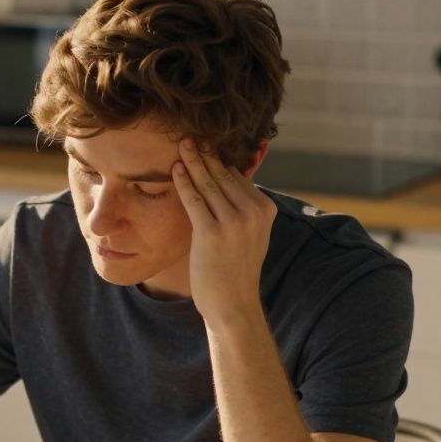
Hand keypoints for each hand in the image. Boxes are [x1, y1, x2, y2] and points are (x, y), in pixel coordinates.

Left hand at [171, 138, 276, 328]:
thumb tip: (229, 180)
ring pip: (208, 183)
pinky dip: (183, 182)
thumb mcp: (250, 235)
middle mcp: (254, 213)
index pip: (238, 177)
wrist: (233, 306)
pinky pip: (194, 199)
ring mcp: (234, 223)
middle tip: (190, 135)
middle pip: (224, 175)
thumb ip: (243, 209)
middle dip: (206, 154)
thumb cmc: (235, 270)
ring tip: (181, 144)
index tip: (206, 142)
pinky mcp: (212, 233)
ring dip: (192, 161)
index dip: (220, 160)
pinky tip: (174, 168)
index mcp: (266, 210)